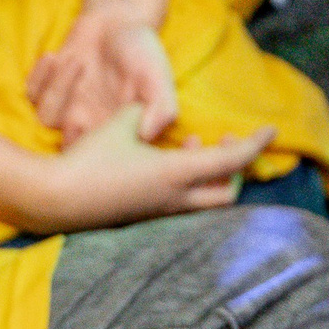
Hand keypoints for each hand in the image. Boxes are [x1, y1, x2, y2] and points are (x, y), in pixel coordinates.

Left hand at [28, 6, 179, 145]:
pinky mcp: (48, 87)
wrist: (117, 20)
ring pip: (46, 118)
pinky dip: (40, 76)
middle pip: (65, 148)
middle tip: (80, 112)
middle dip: (67, 132)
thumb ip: (161, 108)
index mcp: (114, 131)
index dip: (93, 153)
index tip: (100, 124)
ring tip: (78, 62)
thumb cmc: (140, 51)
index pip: (98, 162)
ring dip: (57, 89)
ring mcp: (66, 106)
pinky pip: (31, 94)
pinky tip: (56, 57)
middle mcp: (88, 124)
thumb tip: (146, 136)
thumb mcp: (159, 78)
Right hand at [28, 106, 271, 232]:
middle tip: (227, 140)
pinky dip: (188, 181)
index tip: (271, 131)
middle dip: (234, 168)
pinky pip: (182, 201)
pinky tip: (165, 161)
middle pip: (227, 192)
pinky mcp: (145, 216)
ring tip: (190, 144)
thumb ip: (144, 113)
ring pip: (203, 199)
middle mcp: (175, 199)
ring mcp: (160, 212)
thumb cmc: (90, 160)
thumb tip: (151, 112)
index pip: (230, 160)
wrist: (57, 200)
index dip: (254, 144)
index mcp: (176, 174)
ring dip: (207, 173)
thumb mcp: (121, 125)